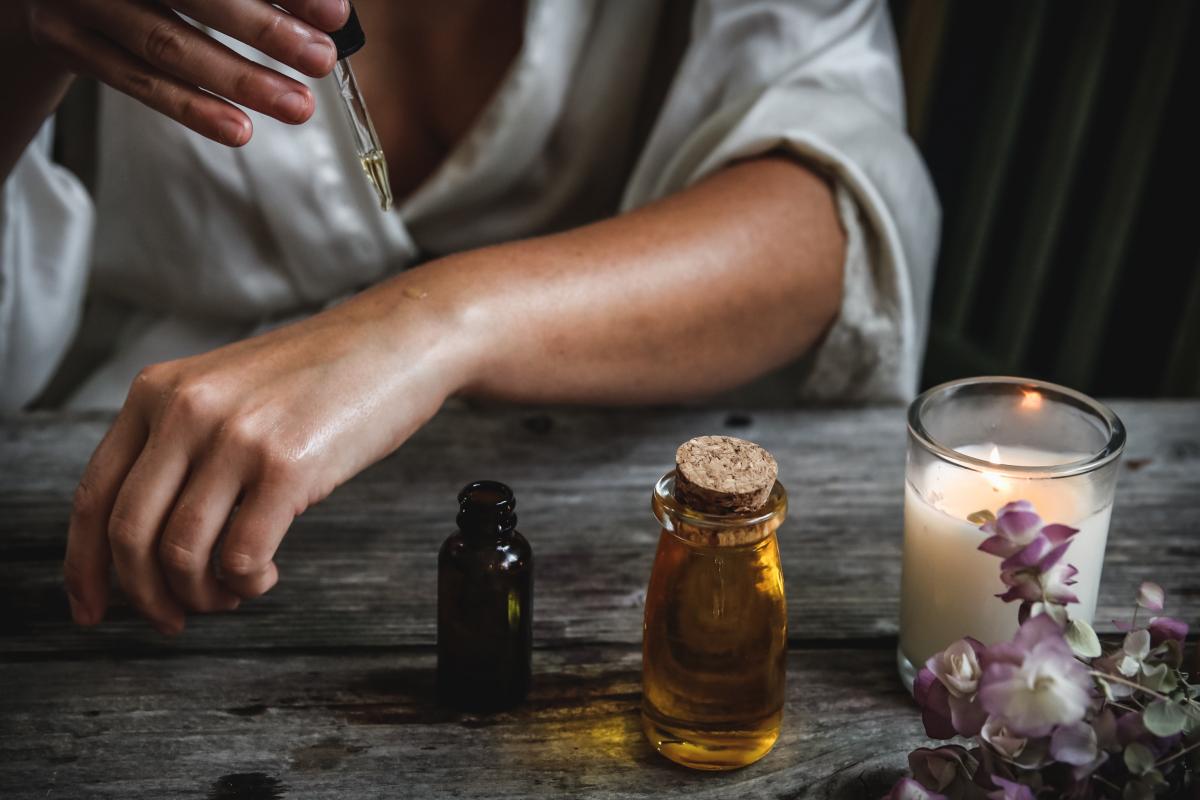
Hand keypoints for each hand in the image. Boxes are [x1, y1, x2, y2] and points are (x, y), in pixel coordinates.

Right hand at [20, 0, 349, 145]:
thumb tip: (325, 11)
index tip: (335, 13)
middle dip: (265, 30)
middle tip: (322, 59)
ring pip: (166, 44)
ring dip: (239, 80)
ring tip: (297, 106)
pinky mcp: (66, 40)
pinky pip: (134, 81)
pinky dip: (190, 108)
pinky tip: (238, 128)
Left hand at [63, 281, 473, 633]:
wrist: (398, 340)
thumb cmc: (322, 375)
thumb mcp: (227, 392)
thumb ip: (180, 444)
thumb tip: (152, 543)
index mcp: (157, 391)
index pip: (93, 495)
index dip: (84, 566)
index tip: (91, 608)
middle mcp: (186, 410)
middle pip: (129, 533)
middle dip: (143, 596)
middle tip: (172, 619)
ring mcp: (236, 437)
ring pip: (180, 553)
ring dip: (201, 595)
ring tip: (231, 593)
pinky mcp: (288, 466)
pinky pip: (240, 556)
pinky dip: (246, 583)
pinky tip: (265, 574)